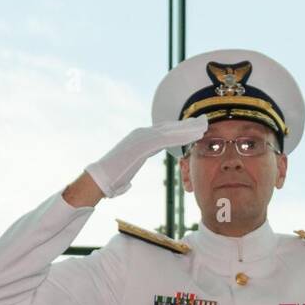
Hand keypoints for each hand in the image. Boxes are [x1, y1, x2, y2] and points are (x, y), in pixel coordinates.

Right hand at [84, 118, 208, 197]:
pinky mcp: (144, 144)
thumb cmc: (112, 179)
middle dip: (187, 125)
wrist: (101, 178)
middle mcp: (142, 133)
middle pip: (169, 127)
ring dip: (188, 129)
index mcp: (139, 138)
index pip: (163, 132)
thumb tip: (128, 182)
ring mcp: (142, 137)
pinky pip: (167, 139)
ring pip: (170, 131)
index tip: (193, 128)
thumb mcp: (125, 173)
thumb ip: (128, 173)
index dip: (179, 129)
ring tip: (204, 127)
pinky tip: (194, 136)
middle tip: (204, 121)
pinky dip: (181, 137)